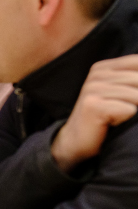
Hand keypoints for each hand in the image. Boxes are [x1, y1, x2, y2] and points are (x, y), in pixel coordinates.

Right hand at [51, 54, 137, 171]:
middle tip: (129, 110)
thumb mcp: (120, 93)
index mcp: (104, 67)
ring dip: (135, 111)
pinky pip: (128, 109)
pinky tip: (112, 124)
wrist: (76, 141)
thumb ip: (134, 82)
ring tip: (119, 117)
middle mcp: (97, 74)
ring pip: (136, 96)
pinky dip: (127, 119)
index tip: (135, 99)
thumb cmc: (105, 118)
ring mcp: (92, 88)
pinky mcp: (92, 105)